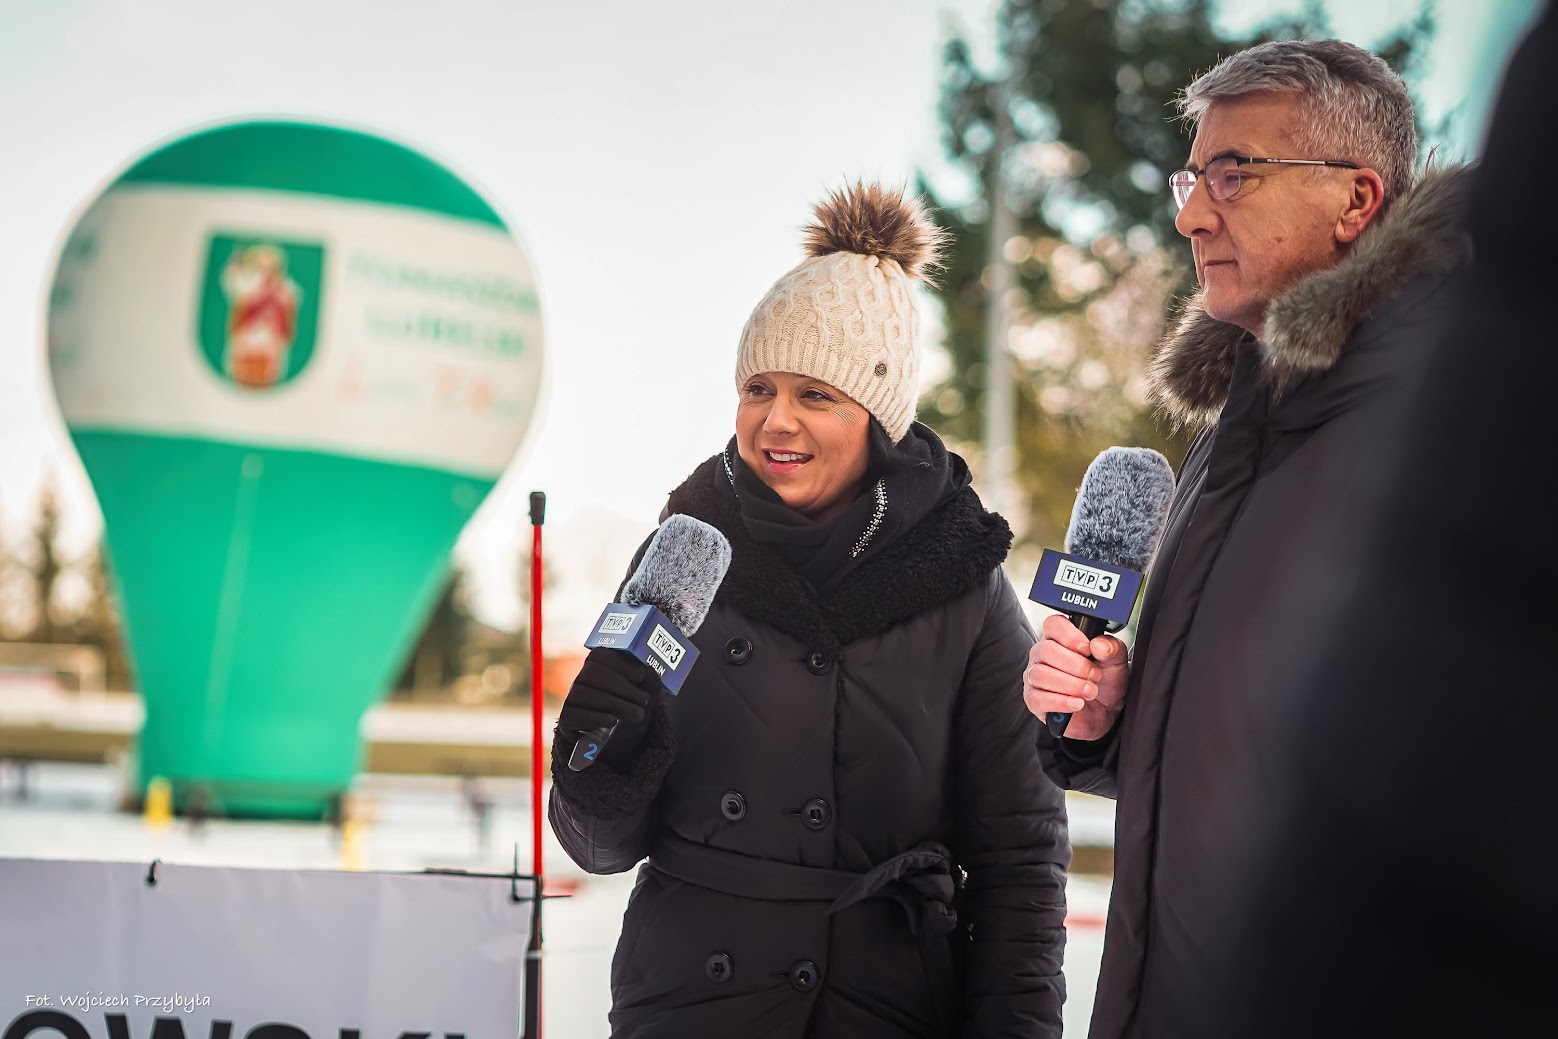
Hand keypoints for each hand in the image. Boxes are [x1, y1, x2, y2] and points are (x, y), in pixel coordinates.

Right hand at [556, 648, 663, 765]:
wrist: (623, 743)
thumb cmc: (633, 709)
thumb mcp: (647, 695)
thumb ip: (650, 680)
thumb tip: (646, 671)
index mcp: (599, 667)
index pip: (599, 655)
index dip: (620, 662)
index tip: (640, 675)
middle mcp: (581, 680)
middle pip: (591, 673)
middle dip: (621, 686)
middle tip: (644, 700)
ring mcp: (571, 700)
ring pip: (582, 693)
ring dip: (613, 704)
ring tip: (636, 714)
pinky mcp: (567, 721)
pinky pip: (573, 715)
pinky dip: (595, 717)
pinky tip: (612, 721)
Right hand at [1023, 613, 1129, 740]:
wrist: (1106, 712)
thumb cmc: (1106, 683)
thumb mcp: (1117, 662)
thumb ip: (1112, 649)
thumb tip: (1098, 644)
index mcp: (1060, 639)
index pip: (1053, 624)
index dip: (1069, 636)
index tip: (1087, 649)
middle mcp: (1043, 655)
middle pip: (1046, 650)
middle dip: (1075, 665)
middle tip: (1094, 675)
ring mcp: (1035, 677)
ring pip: (1040, 674)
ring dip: (1071, 685)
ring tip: (1089, 691)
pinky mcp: (1034, 700)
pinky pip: (1038, 698)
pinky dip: (1061, 702)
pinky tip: (1077, 703)